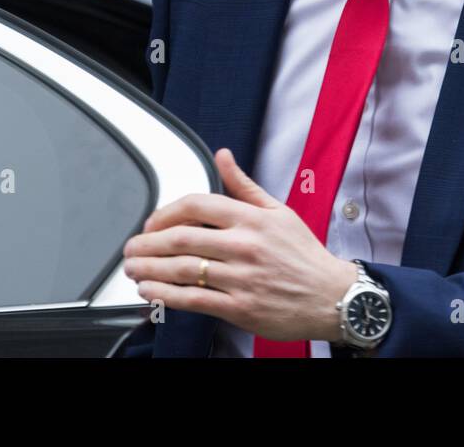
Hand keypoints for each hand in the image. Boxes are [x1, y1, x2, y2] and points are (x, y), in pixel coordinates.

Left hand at [121, 148, 357, 341]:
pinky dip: (166, 296)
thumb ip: (244, 185)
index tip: (152, 222)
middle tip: (131, 248)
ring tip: (133, 269)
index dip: (166, 213)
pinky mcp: (240, 307)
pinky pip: (194, 300)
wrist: (332, 296)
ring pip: (183, 270)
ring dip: (150, 269)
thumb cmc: (304, 255)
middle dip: (148, 243)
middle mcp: (245, 246)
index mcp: (252, 218)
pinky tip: (151, 293)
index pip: (197, 205)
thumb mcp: (279, 211)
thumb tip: (223, 155)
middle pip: (182, 238)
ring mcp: (242, 278)